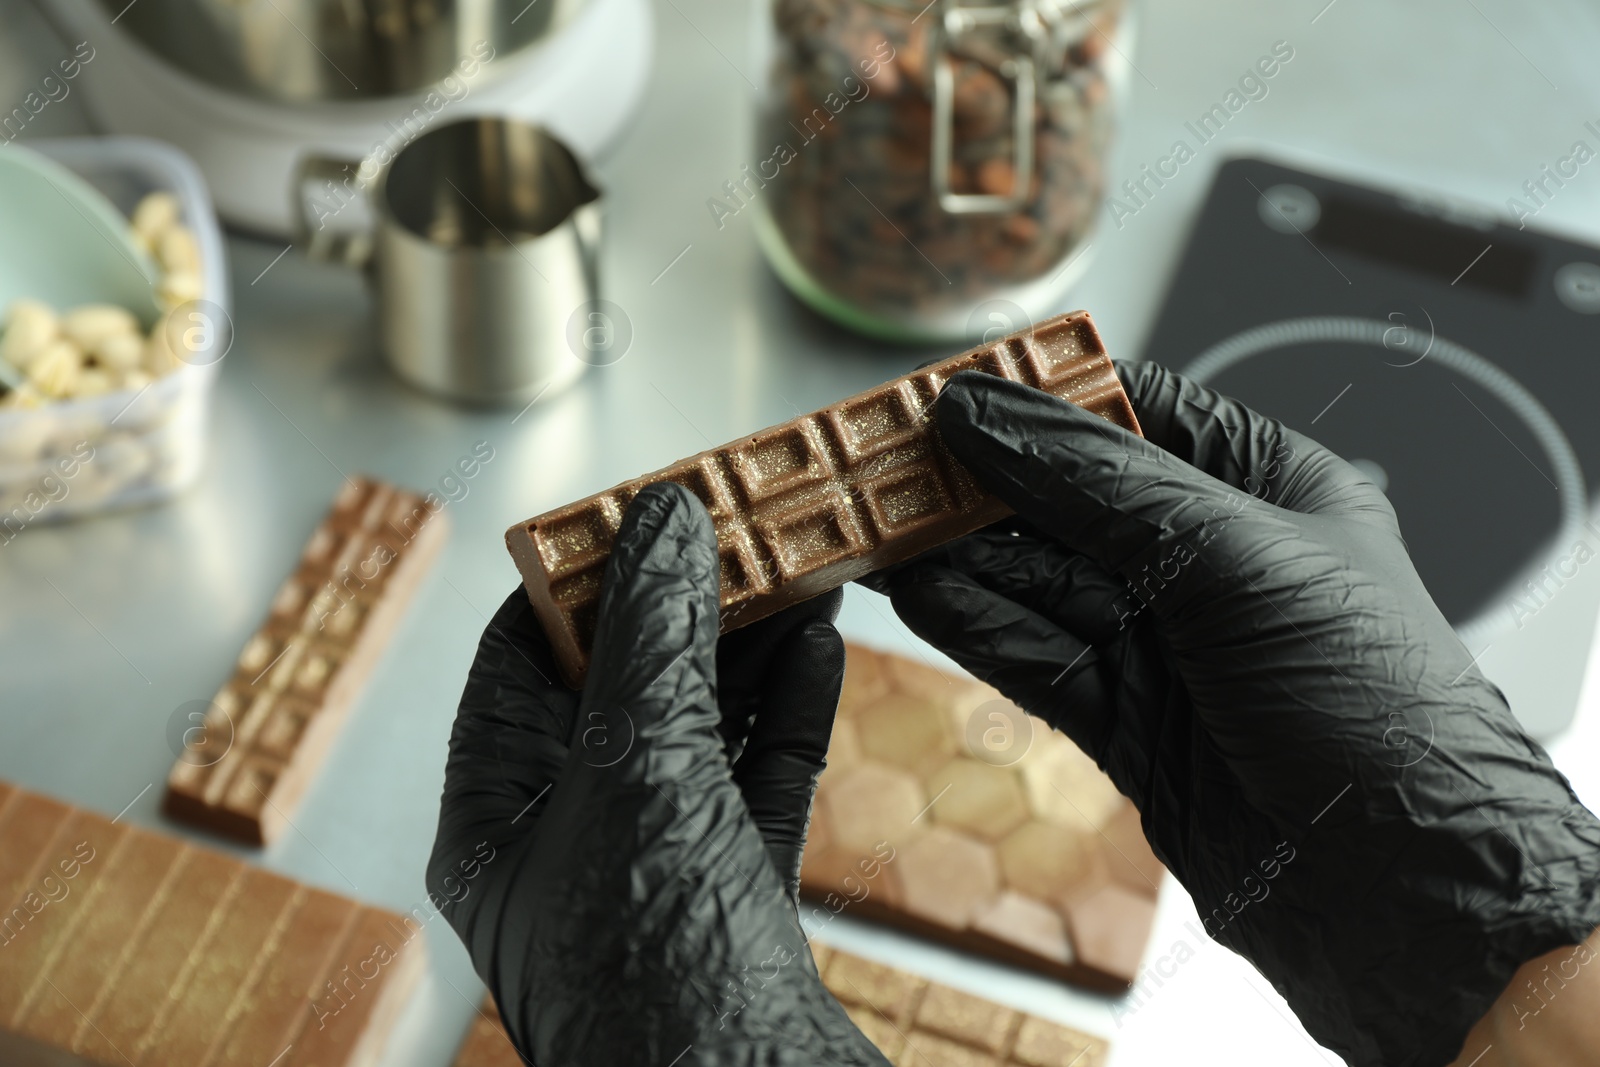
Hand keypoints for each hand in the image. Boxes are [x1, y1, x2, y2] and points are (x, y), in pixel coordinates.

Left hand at [428, 483, 886, 1066]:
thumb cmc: (654, 970)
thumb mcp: (640, 772)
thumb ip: (653, 639)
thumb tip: (665, 520)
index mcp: (495, 820)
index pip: (518, 660)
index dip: (577, 578)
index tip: (639, 514)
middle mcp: (569, 844)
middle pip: (621, 688)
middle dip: (682, 606)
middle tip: (739, 527)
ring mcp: (656, 873)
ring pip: (699, 731)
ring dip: (748, 649)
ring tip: (795, 568)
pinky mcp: (737, 899)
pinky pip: (758, 784)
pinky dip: (789, 714)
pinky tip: (819, 649)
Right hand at [864, 363, 1599, 1066]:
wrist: (1403, 890)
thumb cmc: (1371, 704)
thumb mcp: (1234, 556)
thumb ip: (1099, 482)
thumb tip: (988, 414)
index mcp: (1267, 487)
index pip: (1136, 411)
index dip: (1041, 396)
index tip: (953, 390)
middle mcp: (1212, 559)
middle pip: (1068, 498)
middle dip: (981, 483)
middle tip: (890, 464)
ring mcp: (1165, 643)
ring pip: (1037, 580)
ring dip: (960, 556)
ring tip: (880, 527)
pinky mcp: (1127, 719)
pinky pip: (1033, 655)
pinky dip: (974, 626)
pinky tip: (917, 595)